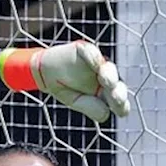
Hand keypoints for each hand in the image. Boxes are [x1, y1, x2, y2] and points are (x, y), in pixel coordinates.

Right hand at [0, 41, 129, 122]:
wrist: (45, 71)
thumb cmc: (62, 88)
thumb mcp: (74, 101)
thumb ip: (89, 107)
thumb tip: (106, 114)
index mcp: (105, 95)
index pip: (119, 102)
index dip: (121, 105)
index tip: (120, 110)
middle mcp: (105, 79)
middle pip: (118, 85)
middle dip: (118, 92)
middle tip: (116, 97)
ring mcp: (98, 64)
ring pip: (109, 69)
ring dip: (109, 75)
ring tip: (105, 79)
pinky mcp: (89, 51)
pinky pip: (93, 54)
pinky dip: (94, 58)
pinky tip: (95, 62)